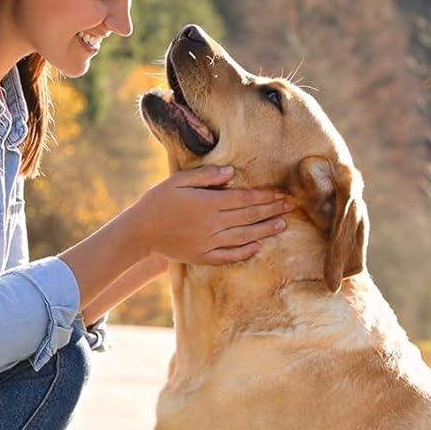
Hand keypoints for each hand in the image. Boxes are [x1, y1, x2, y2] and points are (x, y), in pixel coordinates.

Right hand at [135, 166, 294, 265]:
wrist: (140, 231)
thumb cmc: (158, 201)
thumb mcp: (178, 180)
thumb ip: (205, 176)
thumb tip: (231, 172)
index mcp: (207, 203)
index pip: (243, 199)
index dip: (264, 197)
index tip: (281, 194)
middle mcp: (211, 224)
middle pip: (248, 217)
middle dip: (271, 211)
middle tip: (291, 207)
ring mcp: (207, 243)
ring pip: (243, 237)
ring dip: (264, 231)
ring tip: (282, 225)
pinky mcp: (201, 256)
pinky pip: (227, 256)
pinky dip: (244, 253)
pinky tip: (257, 247)